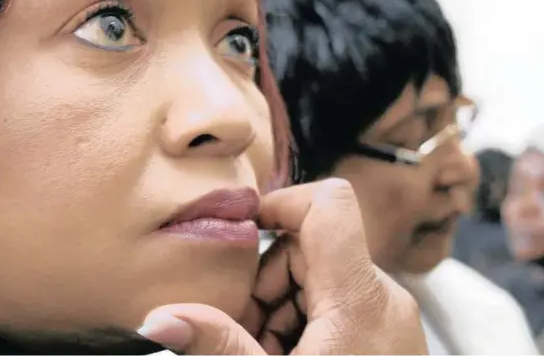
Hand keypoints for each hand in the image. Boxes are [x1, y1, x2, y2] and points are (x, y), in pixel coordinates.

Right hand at [137, 178, 426, 354]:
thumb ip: (218, 346)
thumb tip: (157, 317)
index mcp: (360, 299)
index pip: (329, 205)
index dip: (280, 202)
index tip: (244, 230)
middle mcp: (381, 297)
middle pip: (308, 249)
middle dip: (265, 286)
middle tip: (249, 338)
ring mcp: (386, 316)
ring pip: (316, 278)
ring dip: (279, 310)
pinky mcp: (383, 333)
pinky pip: (333, 304)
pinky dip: (302, 325)